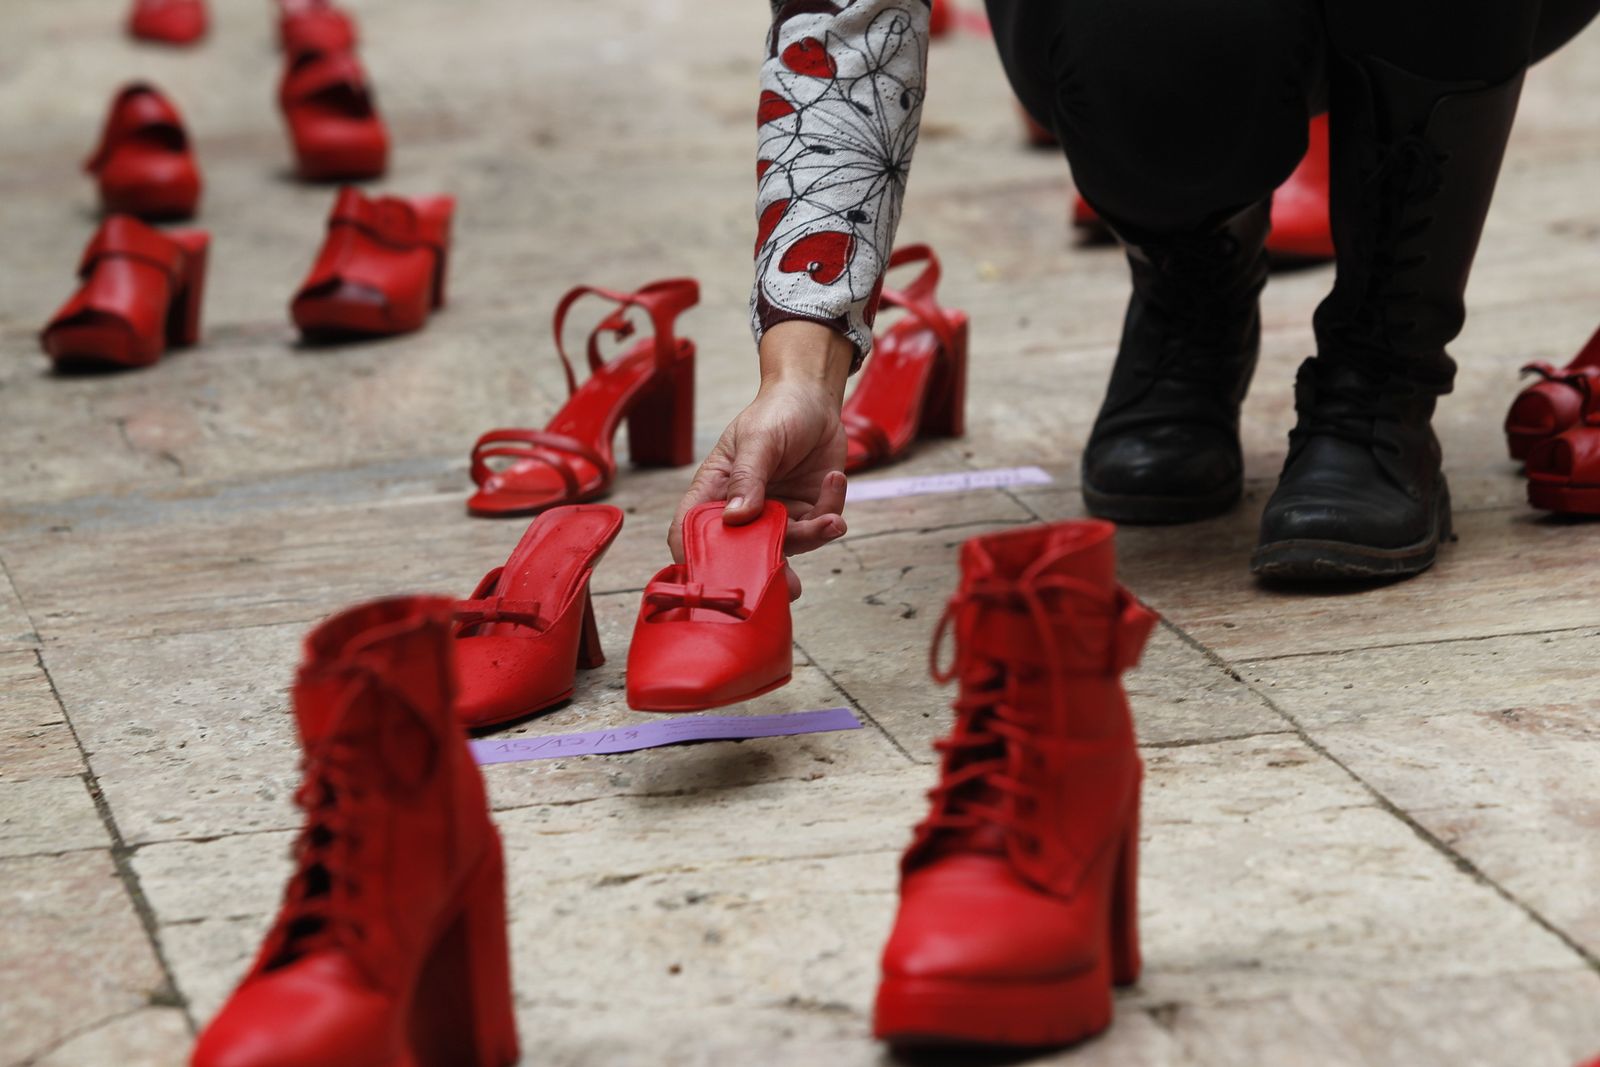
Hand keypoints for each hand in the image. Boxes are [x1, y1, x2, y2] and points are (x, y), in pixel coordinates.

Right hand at [669, 321, 854, 597]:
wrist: (814, 399)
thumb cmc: (775, 412)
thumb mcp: (758, 438)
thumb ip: (748, 477)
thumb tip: (736, 517)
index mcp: (714, 491)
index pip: (691, 530)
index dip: (694, 558)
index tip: (714, 579)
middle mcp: (742, 511)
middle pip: (744, 553)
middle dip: (768, 572)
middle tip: (789, 586)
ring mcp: (777, 515)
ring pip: (790, 547)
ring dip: (813, 537)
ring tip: (830, 519)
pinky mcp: (808, 512)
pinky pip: (820, 527)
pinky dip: (831, 509)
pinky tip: (832, 479)